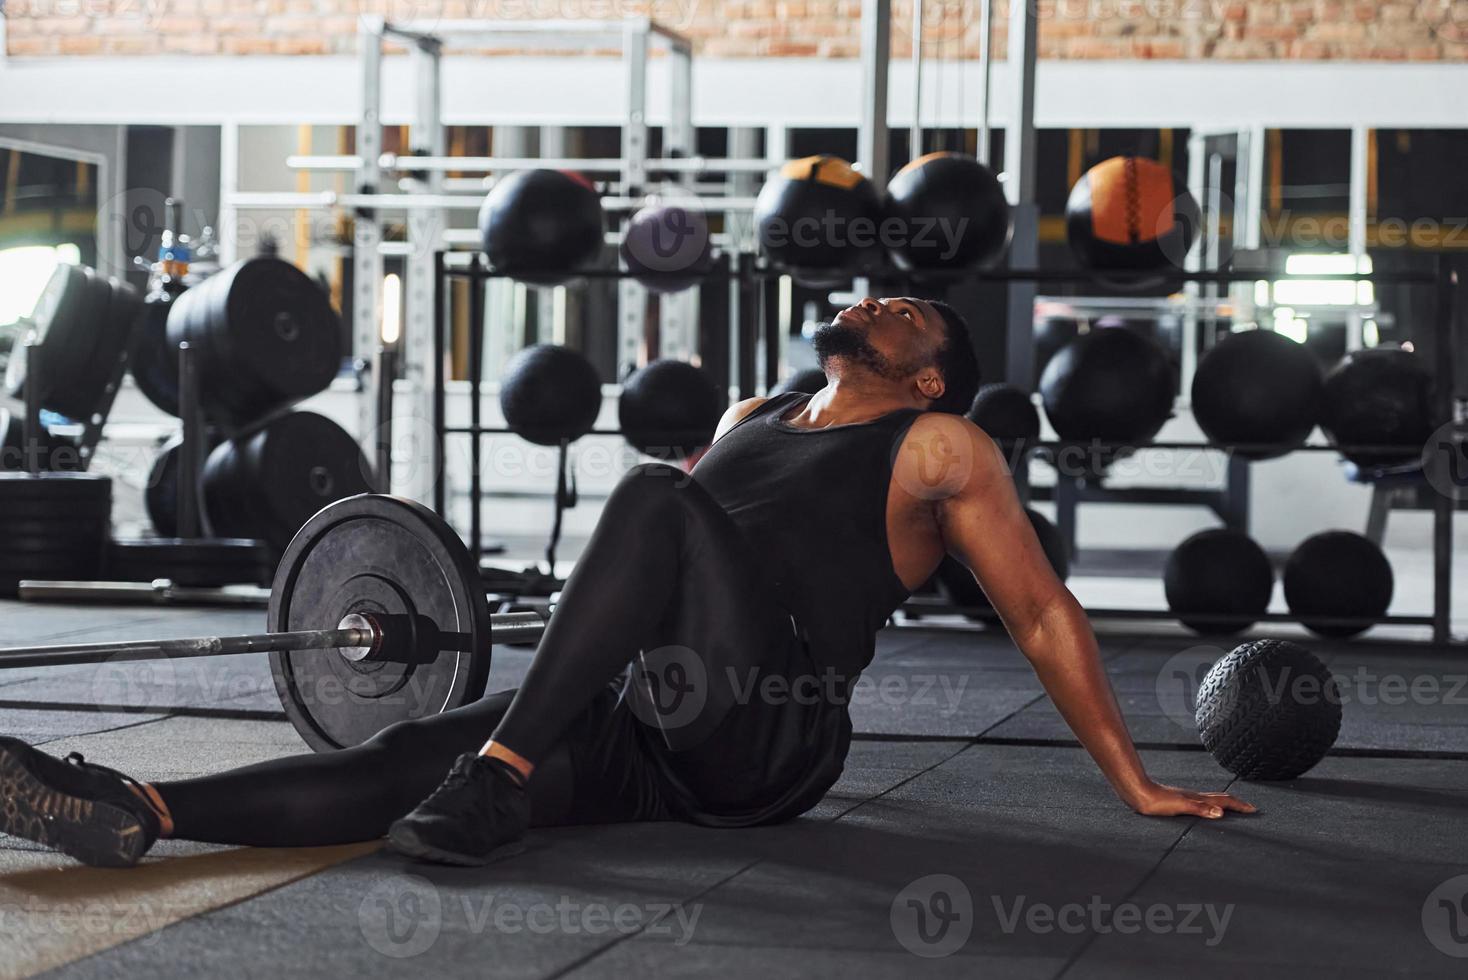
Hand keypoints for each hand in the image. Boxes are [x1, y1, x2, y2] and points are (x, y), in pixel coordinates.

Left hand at [1125, 781, 1256, 818]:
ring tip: (1230, 809)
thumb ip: (1200, 808)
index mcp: (1197, 798)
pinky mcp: (1176, 801)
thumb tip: (1221, 812)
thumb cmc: (1156, 801)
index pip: (1223, 801)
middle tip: (1248, 808)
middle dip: (1235, 803)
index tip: (1253, 809)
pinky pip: (1199, 803)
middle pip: (1219, 798)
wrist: (1136, 793)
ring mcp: (1185, 797)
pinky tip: (1201, 810)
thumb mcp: (1180, 807)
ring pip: (1209, 800)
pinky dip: (1208, 806)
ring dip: (1222, 804)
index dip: (1238, 805)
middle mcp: (1193, 796)